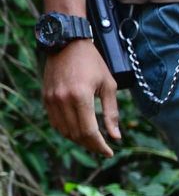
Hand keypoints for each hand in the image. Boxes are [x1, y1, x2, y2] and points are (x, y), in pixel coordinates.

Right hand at [42, 40, 120, 157]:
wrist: (67, 43)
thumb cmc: (93, 62)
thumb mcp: (109, 86)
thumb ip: (112, 113)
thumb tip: (116, 137)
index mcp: (80, 97)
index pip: (89, 132)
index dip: (100, 146)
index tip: (109, 152)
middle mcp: (63, 100)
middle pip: (76, 135)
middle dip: (91, 146)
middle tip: (103, 149)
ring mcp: (51, 99)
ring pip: (64, 131)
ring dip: (79, 140)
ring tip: (93, 141)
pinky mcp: (46, 97)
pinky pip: (55, 122)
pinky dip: (67, 131)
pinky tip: (79, 131)